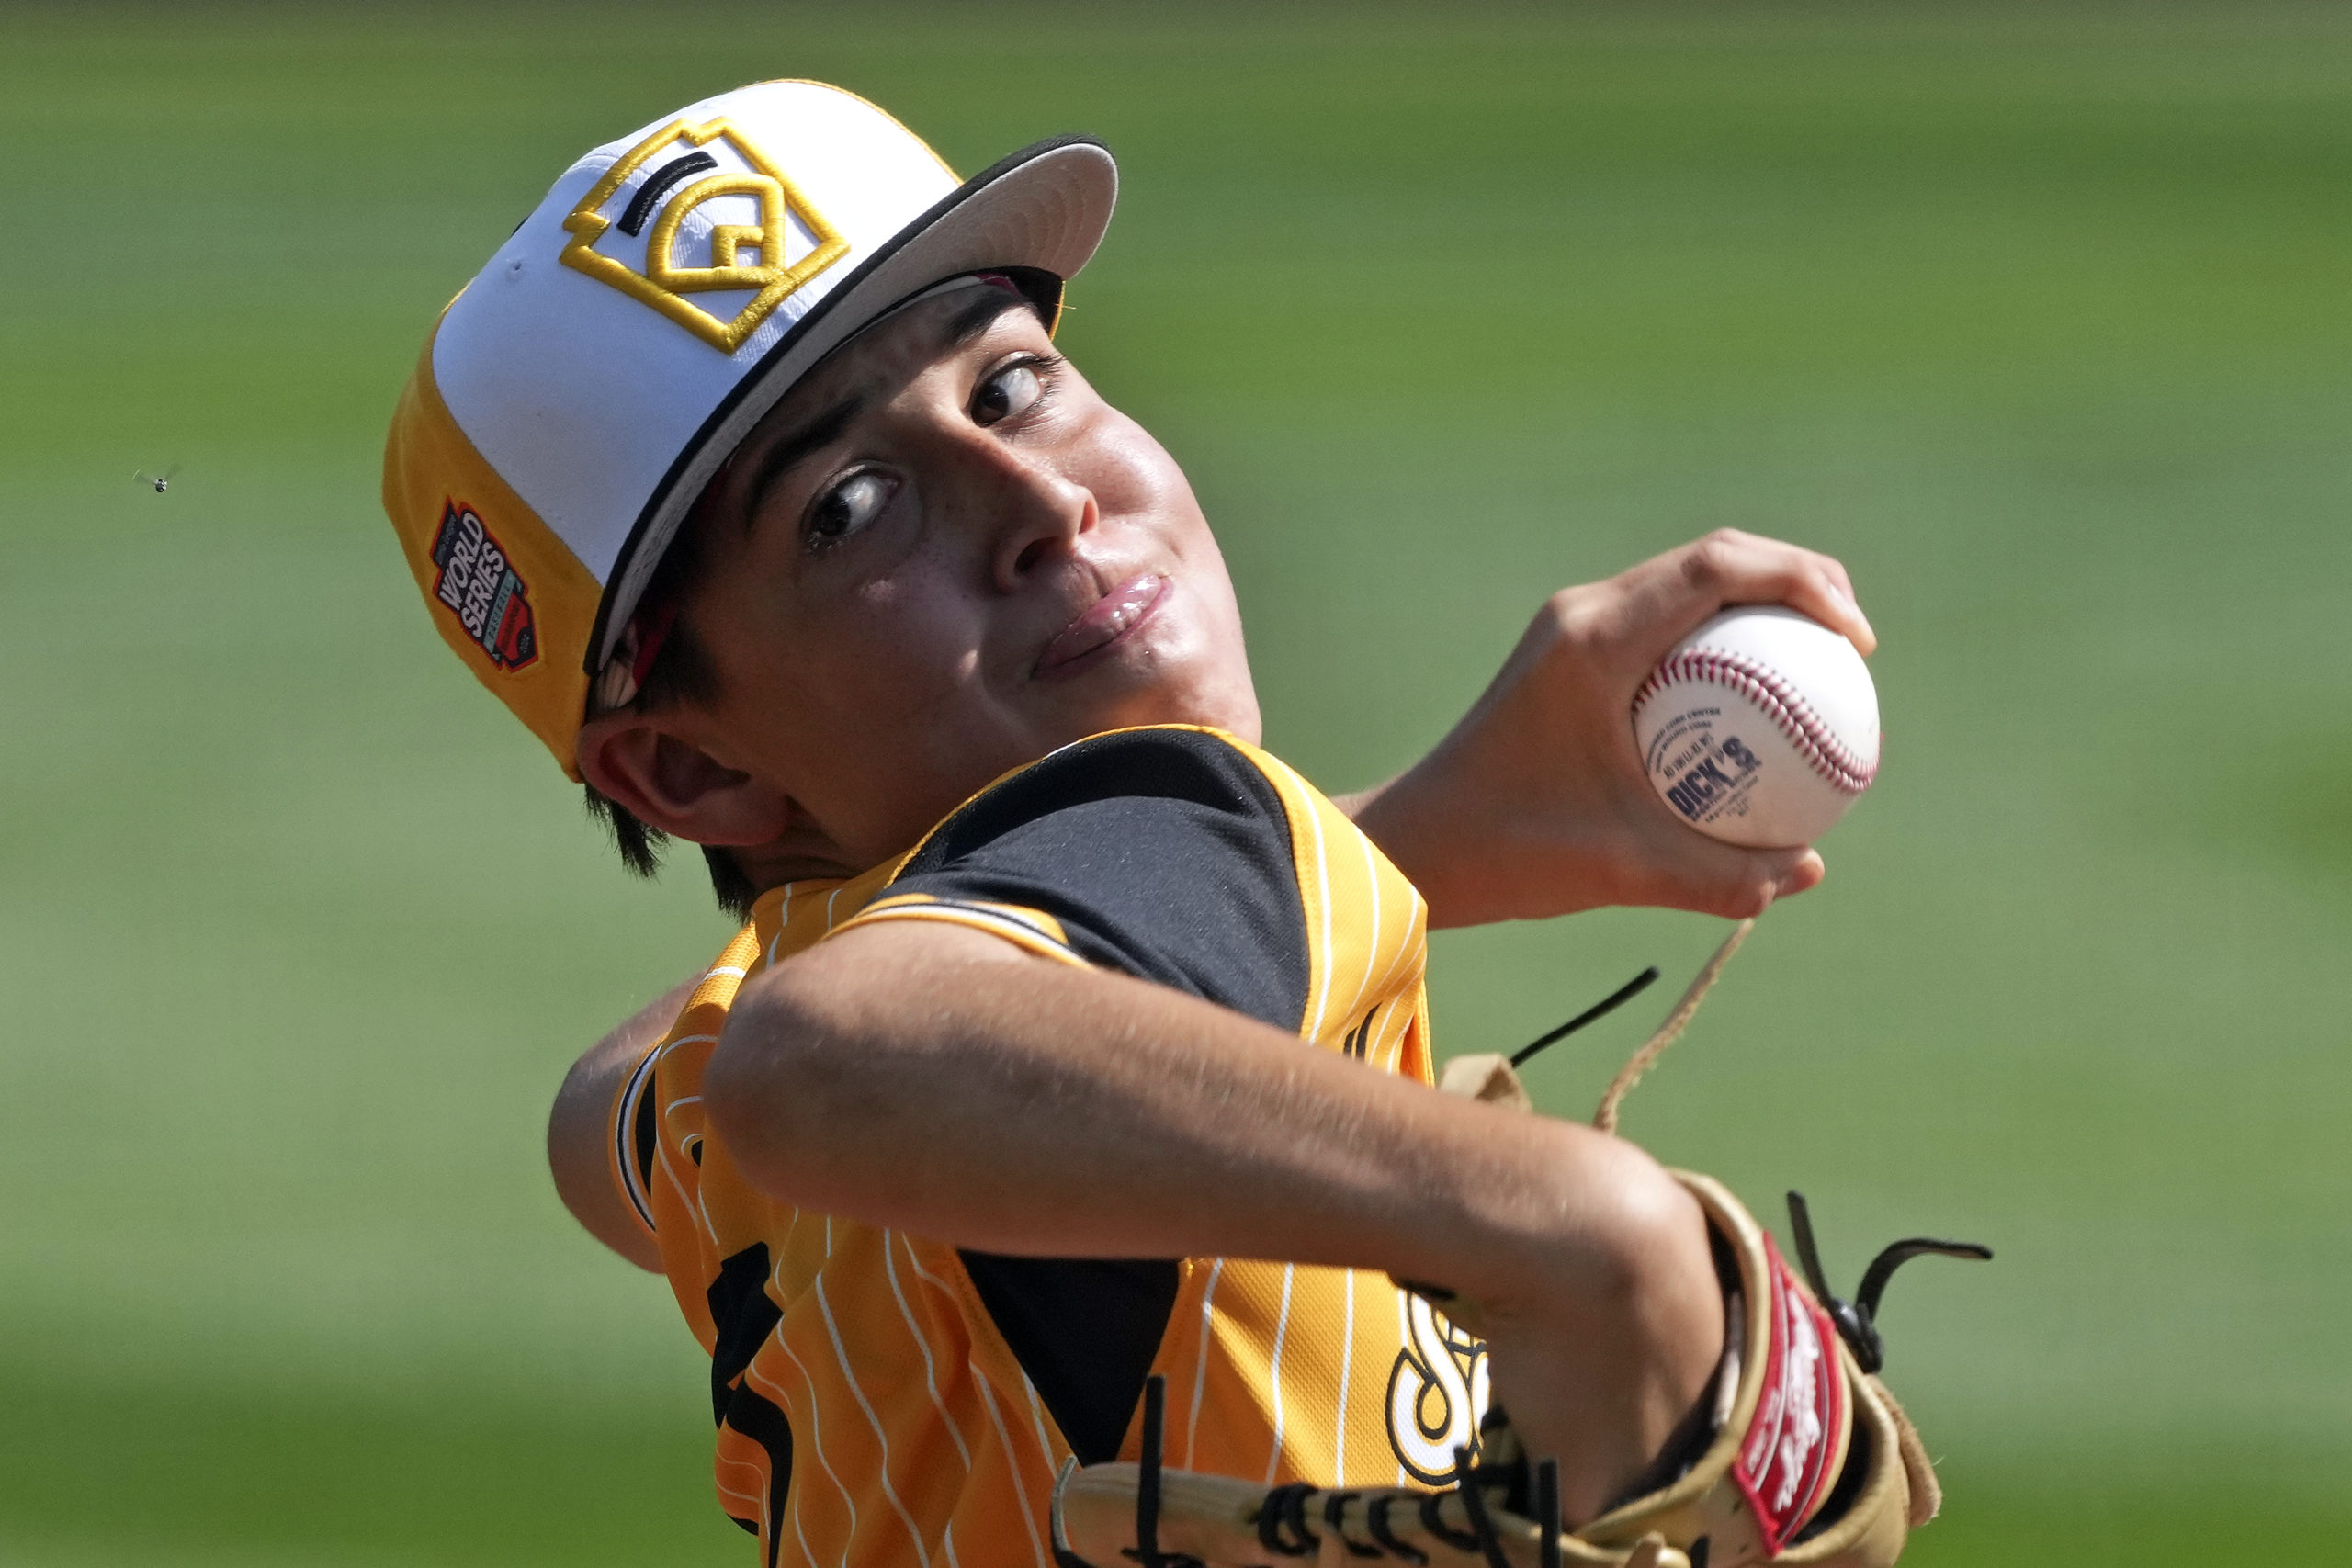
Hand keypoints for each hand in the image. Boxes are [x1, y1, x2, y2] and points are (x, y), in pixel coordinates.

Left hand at [1346, 529, 1875, 927]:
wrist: (1416, 843)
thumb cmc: (1506, 851)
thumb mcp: (1620, 870)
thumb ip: (1718, 875)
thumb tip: (1808, 871)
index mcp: (1596, 637)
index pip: (1720, 566)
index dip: (1805, 582)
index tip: (1857, 644)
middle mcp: (1585, 613)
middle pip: (1715, 557)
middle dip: (1799, 581)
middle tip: (1855, 647)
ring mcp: (1575, 627)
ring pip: (1690, 583)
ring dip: (1760, 606)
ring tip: (1822, 665)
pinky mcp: (1571, 654)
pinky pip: (1666, 626)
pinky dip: (1720, 645)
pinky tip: (1759, 708)